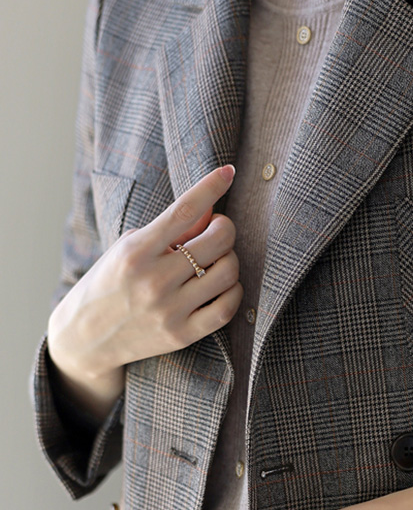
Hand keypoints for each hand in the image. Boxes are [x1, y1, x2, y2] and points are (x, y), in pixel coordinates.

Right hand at [47, 165, 242, 418]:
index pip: (183, 210)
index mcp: (135, 251)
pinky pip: (227, 307)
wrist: (83, 338)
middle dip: (225, 228)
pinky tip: (223, 285)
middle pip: (217, 241)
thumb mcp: (128, 248)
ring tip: (216, 260)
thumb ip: (167, 231)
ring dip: (230, 259)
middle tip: (217, 230)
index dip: (211, 187)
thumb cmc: (109, 284)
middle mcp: (153, 280)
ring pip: (228, 272)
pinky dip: (233, 291)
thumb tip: (209, 211)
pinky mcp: (181, 334)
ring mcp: (169, 310)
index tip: (228, 172)